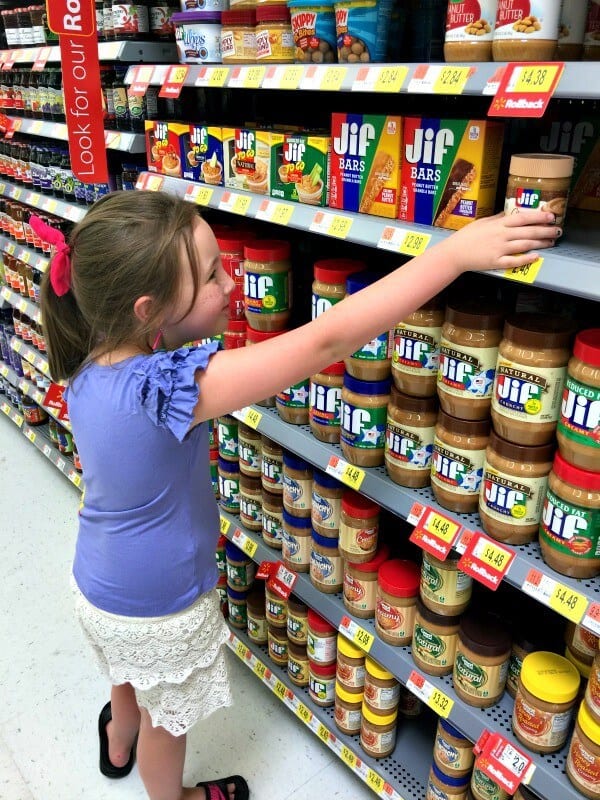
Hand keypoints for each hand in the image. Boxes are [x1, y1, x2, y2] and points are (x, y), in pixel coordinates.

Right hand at [445, 209, 559, 273]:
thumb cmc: (466, 236)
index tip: (551, 216)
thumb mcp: (482, 222)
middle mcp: (501, 235)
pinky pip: (514, 260)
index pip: (523, 217)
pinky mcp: (496, 262)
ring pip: (524, 245)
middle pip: (528, 231)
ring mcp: (499, 249)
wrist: (454, 253)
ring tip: (551, 242)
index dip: (539, 217)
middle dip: (545, 231)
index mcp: (498, 224)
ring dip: (540, 243)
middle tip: (558, 230)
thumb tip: (510, 212)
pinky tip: (536, 257)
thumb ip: (498, 218)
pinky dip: (526, 259)